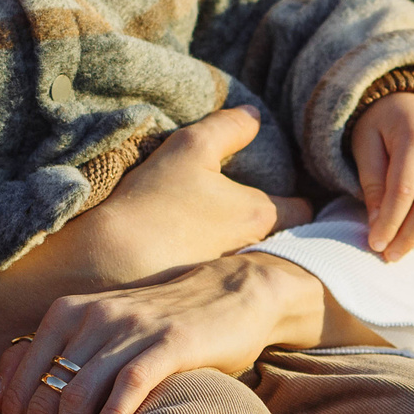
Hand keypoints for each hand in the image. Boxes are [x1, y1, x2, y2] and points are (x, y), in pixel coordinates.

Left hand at [0, 252, 324, 413]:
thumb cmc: (153, 328)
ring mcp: (129, 328)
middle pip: (41, 399)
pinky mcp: (170, 341)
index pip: (19, 390)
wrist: (227, 293)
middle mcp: (90, 318)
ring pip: (76, 397)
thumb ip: (49, 360)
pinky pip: (129, 382)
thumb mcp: (95, 335)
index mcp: (63, 317)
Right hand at [37, 106, 312, 289]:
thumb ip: (229, 127)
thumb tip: (254, 114)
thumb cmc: (154, 202)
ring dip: (248, 248)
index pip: (305, 209)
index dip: (299, 197)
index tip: (287, 188)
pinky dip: (222, 269)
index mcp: (260, 215)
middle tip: (258, 210)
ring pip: (254, 259)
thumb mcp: (191, 148)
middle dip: (279, 227)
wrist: (108, 261)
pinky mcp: (205, 298)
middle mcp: (255, 252)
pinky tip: (196, 254)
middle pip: (283, 238)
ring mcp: (231, 280)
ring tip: (222, 231)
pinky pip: (226, 280)